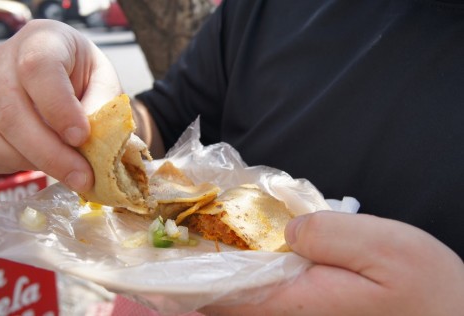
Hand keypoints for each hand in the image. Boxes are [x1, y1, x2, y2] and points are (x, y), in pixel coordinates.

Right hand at [0, 19, 121, 191]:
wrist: (61, 78)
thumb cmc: (84, 78)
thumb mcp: (104, 84)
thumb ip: (102, 107)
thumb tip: (93, 145)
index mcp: (43, 41)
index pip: (38, 67)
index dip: (59, 107)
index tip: (81, 137)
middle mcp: (3, 59)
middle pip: (12, 111)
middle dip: (51, 153)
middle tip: (83, 178)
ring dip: (36, 162)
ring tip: (70, 170)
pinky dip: (18, 163)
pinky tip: (43, 160)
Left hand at [201, 211, 463, 314]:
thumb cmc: (426, 290)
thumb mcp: (383, 246)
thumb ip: (328, 233)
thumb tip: (288, 230)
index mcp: (295, 304)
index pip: (220, 295)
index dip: (186, 271)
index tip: (164, 246)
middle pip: (224, 299)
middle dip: (198, 266)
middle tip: (180, 230)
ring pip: (243, 299)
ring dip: (220, 270)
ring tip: (204, 234)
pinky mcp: (312, 312)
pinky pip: (267, 295)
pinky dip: (249, 273)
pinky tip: (250, 249)